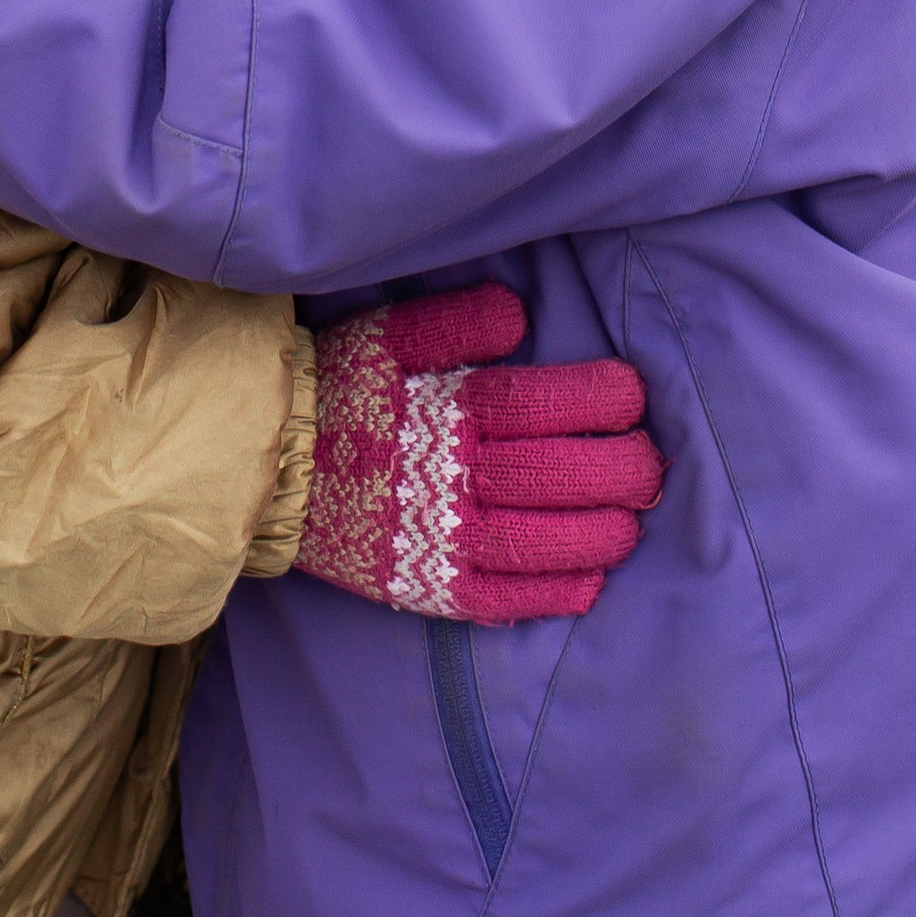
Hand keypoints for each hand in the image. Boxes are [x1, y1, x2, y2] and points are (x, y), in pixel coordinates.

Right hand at [295, 284, 659, 624]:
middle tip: (649, 463)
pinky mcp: (428, 588)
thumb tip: (520, 318)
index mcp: (443, 412)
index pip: (537, 404)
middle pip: (553, 475)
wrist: (267, 468)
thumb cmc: (339, 390)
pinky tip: (590, 580)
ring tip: (631, 521)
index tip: (630, 396)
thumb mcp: (386, 335)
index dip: (596, 400)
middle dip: (618, 469)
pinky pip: (502, 599)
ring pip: (540, 542)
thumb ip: (453, 322)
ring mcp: (439, 541)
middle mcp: (449, 479)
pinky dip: (552, 593)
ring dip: (599, 533)